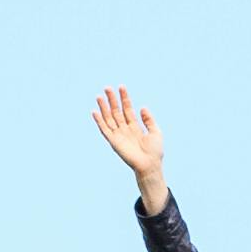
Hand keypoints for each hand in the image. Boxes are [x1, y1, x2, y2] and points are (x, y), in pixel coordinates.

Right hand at [91, 86, 167, 214]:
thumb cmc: (155, 151)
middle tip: (107, 87)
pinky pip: (104, 129)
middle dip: (112, 100)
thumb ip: (149, 120)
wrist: (150, 165)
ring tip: (99, 96)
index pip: (127, 109)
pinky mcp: (113, 141)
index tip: (121, 87)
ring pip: (109, 118)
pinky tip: (95, 112)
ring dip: (104, 107)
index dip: (125, 98)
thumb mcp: (155, 132)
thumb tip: (142, 107)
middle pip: (116, 111)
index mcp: (135, 126)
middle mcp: (125, 129)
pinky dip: (99, 121)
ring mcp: (118, 134)